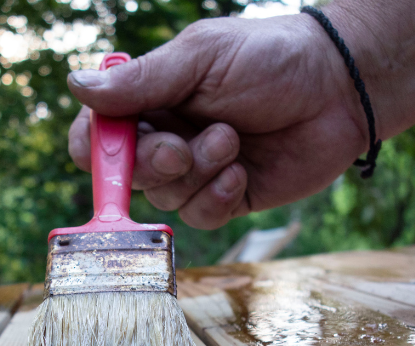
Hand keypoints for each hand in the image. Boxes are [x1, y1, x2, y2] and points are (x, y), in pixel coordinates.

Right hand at [67, 15, 369, 228]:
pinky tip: (242, 171)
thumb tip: (76, 86)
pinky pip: (200, 218)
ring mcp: (198, 171)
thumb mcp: (201, 58)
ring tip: (233, 140)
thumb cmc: (270, 58)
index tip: (106, 151)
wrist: (338, 88)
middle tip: (184, 146)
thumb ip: (142, 81)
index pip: (98, 137)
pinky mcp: (227, 198)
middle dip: (155, 164)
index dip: (95, 150)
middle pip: (129, 175)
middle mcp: (168, 138)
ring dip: (198, 173)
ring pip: (166, 198)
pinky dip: (218, 197)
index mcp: (151, 100)